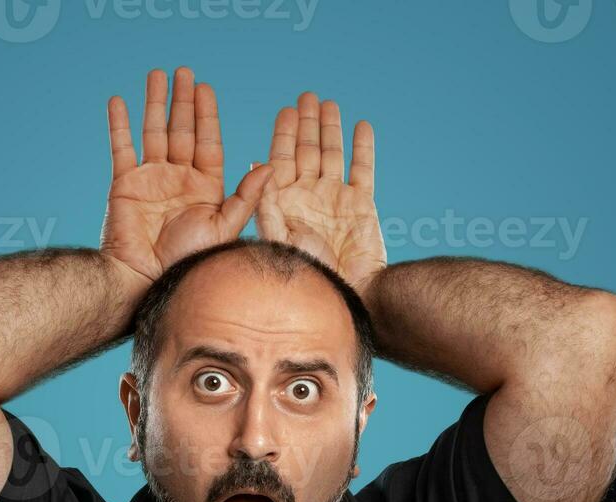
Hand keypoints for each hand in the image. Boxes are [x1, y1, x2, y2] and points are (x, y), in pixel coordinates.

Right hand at [101, 67, 273, 284]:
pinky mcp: (125, 183)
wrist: (148, 279)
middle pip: (181, 130)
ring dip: (154, 103)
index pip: (208, 142)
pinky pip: (121, 147)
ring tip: (157, 74)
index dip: (207, 115)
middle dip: (183, 101)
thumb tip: (269, 167)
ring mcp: (151, 179)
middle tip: (184, 71)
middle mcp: (178, 179)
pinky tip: (119, 102)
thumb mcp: (225, 227)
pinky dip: (119, 125)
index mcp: (205, 188)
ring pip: (154, 131)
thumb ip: (246, 197)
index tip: (206, 89)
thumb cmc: (189, 261)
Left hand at [255, 92, 385, 296]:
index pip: (283, 158)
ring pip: (333, 154)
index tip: (286, 110)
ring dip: (330, 129)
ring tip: (329, 105)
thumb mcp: (277, 237)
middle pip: (307, 150)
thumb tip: (253, 165)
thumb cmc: (308, 273)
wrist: (347, 291)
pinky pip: (363, 169)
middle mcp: (310, 196)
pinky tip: (361, 126)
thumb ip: (266, 202)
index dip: (284, 133)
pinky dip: (363, 147)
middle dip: (307, 123)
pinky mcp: (362, 203)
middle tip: (307, 97)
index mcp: (286, 201)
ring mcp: (337, 198)